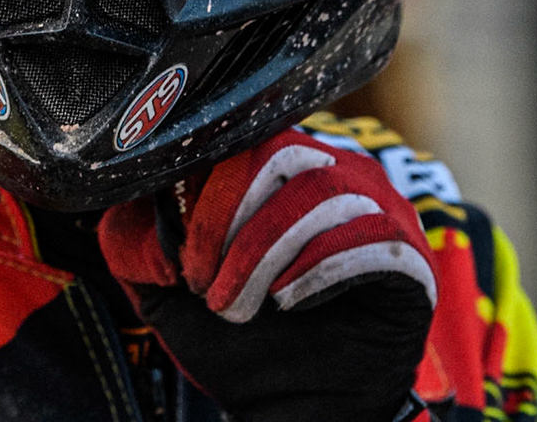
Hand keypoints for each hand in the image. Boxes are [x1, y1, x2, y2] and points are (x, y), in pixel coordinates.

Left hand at [98, 129, 436, 421]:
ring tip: (244, 308)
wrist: (298, 416)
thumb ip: (139, 244)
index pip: (243, 142)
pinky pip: (366, 234)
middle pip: (282, 156)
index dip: (205, 197)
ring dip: (265, 256)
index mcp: (281, 172)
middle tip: (209, 288)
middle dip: (232, 226)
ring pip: (319, 194)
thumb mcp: (171, 295)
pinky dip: (316, 270)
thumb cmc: (243, 348)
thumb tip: (128, 196)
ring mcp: (379, 210)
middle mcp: (335, 175)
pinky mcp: (409, 254)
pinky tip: (292, 305)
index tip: (182, 262)